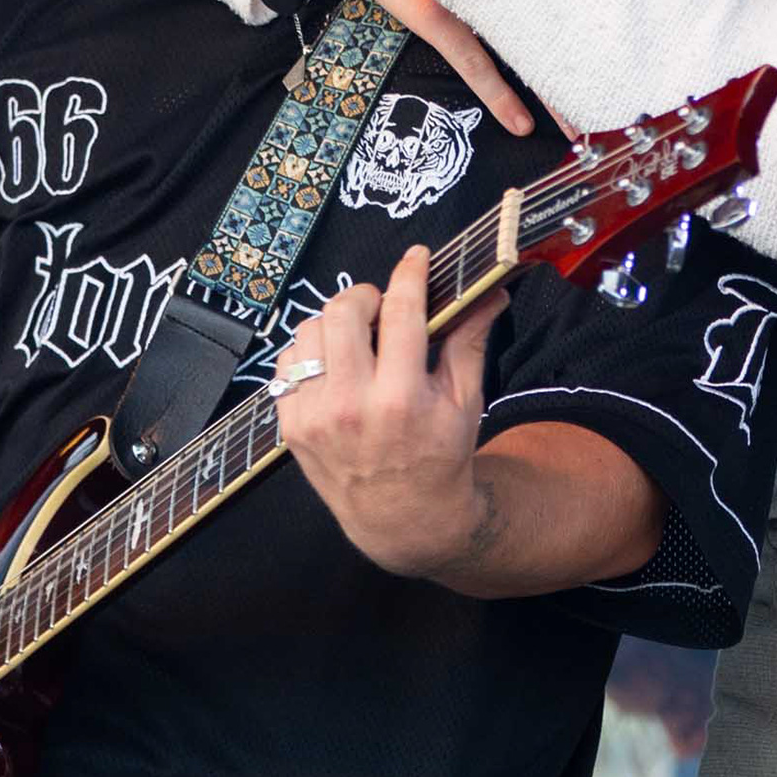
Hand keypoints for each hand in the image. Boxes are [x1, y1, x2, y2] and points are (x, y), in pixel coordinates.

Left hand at [272, 247, 508, 580]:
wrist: (400, 518)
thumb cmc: (438, 457)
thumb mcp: (464, 402)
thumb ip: (469, 342)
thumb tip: (489, 293)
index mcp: (402, 400)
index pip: (401, 313)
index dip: (409, 274)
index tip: (416, 258)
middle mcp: (353, 407)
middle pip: (343, 312)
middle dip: (365, 296)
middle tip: (381, 307)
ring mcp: (316, 418)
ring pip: (308, 331)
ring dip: (334, 324)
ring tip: (356, 339)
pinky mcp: (291, 426)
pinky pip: (287, 363)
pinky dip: (308, 353)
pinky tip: (333, 365)